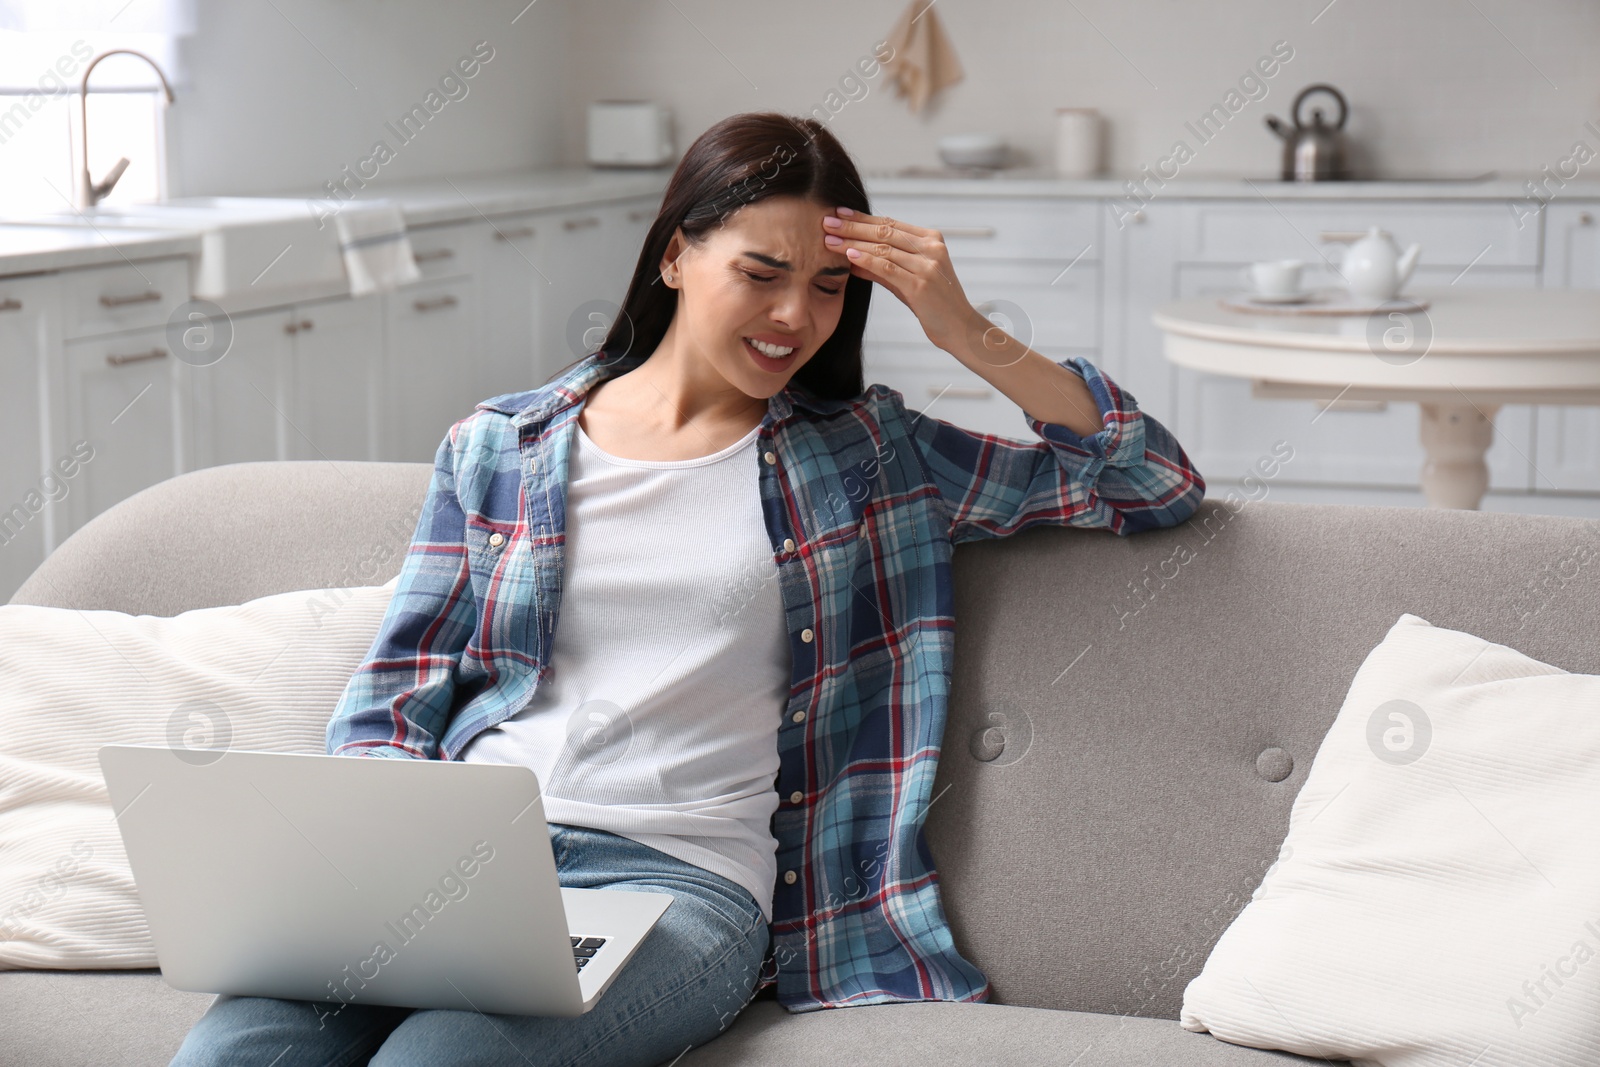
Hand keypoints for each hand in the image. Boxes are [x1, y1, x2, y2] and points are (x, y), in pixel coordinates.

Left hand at [821, 207, 985, 352]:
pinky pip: (888, 268)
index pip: (890, 224)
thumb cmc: (933, 304)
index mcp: (930, 240)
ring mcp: (928, 266)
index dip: (862, 218)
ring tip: (829, 240)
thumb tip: (851, 258)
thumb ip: (882, 268)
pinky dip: (867, 261)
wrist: (959, 328)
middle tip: (826, 222)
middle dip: (853, 226)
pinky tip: (849, 256)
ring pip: (884, 248)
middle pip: (885, 232)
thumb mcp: (906, 281)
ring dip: (853, 243)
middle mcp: (931, 248)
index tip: (838, 213)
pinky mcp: (922, 285)